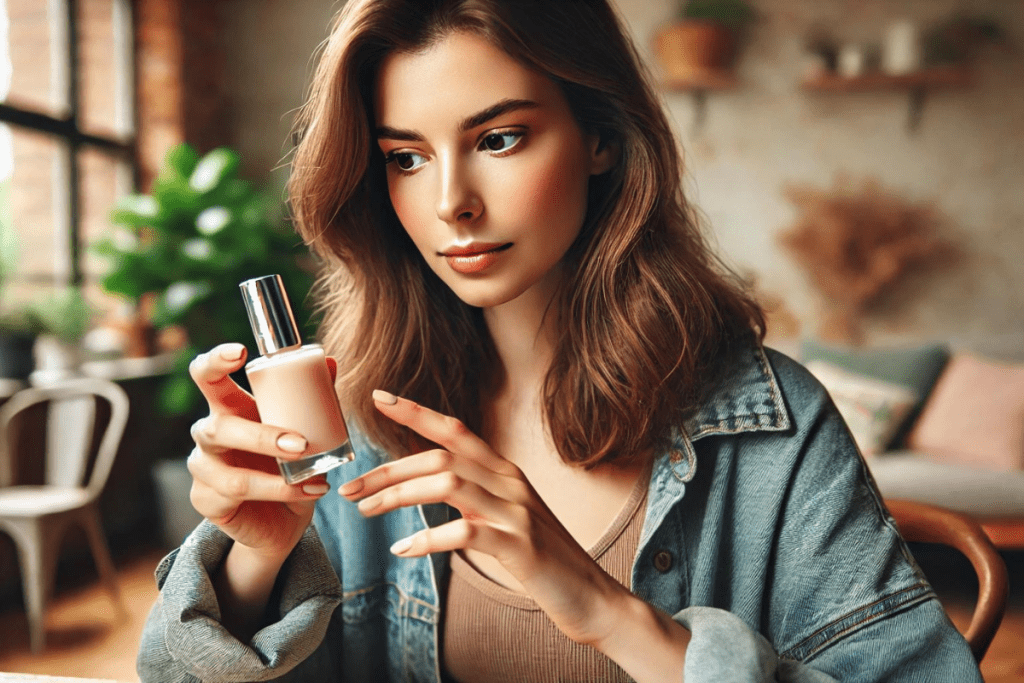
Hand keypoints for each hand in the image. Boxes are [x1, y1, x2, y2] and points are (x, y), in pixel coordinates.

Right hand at [186, 343, 332, 559]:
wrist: (282, 519)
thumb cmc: (288, 465)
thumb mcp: (305, 430)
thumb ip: (314, 398)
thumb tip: (332, 362)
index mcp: (229, 407)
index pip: (206, 376)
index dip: (215, 361)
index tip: (240, 352)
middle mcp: (210, 435)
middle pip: (216, 426)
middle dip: (260, 434)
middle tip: (300, 442)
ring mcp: (204, 469)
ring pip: (228, 468)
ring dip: (273, 472)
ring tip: (313, 474)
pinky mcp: (206, 500)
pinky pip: (239, 495)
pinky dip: (280, 492)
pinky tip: (310, 491)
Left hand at [338, 390, 630, 646]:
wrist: (593, 598)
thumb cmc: (545, 560)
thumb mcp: (510, 516)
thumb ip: (479, 496)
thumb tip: (434, 486)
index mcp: (506, 472)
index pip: (456, 431)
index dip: (417, 412)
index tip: (379, 397)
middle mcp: (511, 483)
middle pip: (440, 457)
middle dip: (388, 470)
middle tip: (350, 489)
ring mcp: (517, 512)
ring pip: (447, 485)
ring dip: (398, 496)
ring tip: (365, 513)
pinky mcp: (519, 545)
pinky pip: (464, 532)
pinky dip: (428, 538)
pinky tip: (403, 549)